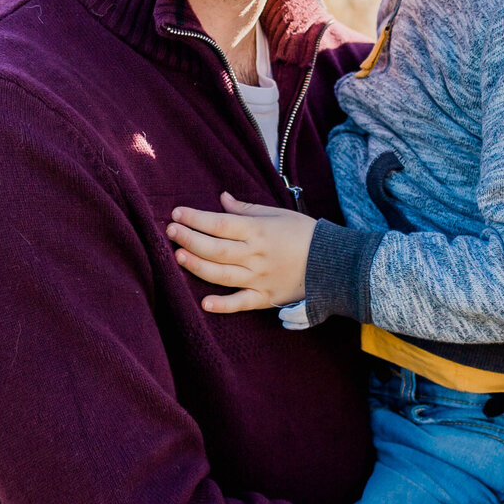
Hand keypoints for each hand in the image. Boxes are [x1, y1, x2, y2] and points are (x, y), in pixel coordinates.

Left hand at [165, 194, 316, 311]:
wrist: (333, 262)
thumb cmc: (303, 233)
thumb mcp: (277, 214)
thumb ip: (246, 209)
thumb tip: (221, 199)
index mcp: (258, 231)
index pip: (219, 224)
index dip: (196, 218)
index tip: (177, 214)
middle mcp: (255, 255)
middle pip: (215, 248)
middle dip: (189, 238)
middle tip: (170, 232)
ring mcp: (259, 278)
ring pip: (221, 274)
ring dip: (197, 266)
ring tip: (179, 256)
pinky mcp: (265, 297)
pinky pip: (241, 303)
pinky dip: (223, 304)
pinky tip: (204, 302)